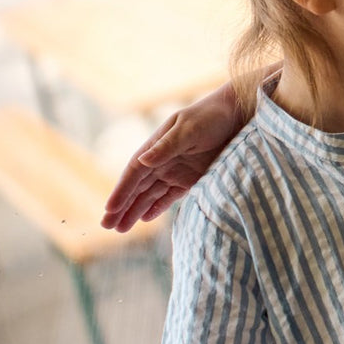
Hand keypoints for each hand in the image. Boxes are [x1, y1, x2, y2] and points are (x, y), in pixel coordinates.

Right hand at [101, 85, 243, 231]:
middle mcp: (162, 160)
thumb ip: (167, 146)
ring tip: (120, 229)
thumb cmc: (211, 117)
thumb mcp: (189, 129)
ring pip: (150, 195)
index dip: (121, 191)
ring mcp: (176, 170)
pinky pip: (170, 196)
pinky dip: (157, 207)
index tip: (109, 209)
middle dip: (122, 206)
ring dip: (135, 211)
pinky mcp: (192, 178)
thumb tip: (143, 162)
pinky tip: (145, 218)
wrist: (237, 114)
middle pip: (137, 187)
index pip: (134, 172)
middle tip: (106, 226)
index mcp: (156, 146)